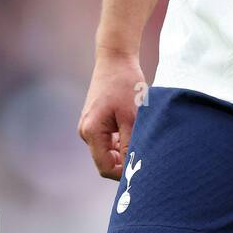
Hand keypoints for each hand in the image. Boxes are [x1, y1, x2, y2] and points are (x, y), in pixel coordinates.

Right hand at [77, 49, 146, 179]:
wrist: (116, 58)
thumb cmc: (125, 84)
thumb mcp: (132, 117)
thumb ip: (130, 145)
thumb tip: (133, 170)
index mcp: (91, 132)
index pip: (105, 167)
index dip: (124, 174)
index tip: (143, 168)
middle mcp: (85, 132)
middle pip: (106, 160)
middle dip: (125, 161)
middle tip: (147, 154)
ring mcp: (89, 126)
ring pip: (108, 150)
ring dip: (125, 149)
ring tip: (142, 135)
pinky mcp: (95, 120)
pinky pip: (108, 139)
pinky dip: (122, 139)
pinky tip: (135, 128)